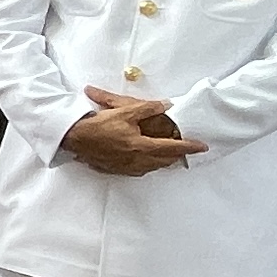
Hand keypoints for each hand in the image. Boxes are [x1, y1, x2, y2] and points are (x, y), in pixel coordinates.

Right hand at [62, 86, 204, 174]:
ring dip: (164, 162)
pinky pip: (140, 171)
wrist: (74, 139)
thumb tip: (165, 105)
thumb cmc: (98, 125)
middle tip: (187, 151)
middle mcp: (136, 160)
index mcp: (141, 146)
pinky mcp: (117, 170)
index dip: (189, 147)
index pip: (172, 147)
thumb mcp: (124, 111)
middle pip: (164, 161)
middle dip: (178, 156)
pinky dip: (149, 165)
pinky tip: (147, 161)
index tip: (202, 147)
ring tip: (171, 156)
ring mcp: (127, 167)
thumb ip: (147, 108)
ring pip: (153, 167)